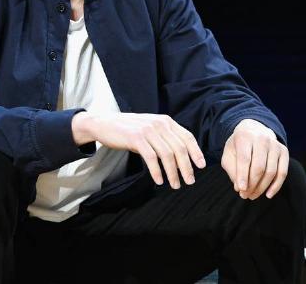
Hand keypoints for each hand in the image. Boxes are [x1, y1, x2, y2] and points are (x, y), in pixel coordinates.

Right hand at [77, 112, 205, 188]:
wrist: (104, 124)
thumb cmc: (129, 129)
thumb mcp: (150, 128)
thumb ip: (165, 137)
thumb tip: (182, 155)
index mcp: (165, 120)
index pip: (187, 137)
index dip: (196, 152)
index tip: (201, 166)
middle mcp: (159, 123)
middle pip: (179, 148)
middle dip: (186, 167)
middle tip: (190, 181)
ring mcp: (147, 130)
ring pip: (167, 155)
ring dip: (173, 172)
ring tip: (175, 184)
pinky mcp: (136, 138)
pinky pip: (151, 158)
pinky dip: (157, 171)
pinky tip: (159, 181)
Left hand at [221, 119, 288, 199]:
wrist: (254, 130)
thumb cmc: (239, 146)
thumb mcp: (229, 154)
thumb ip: (232, 170)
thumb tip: (239, 187)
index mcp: (245, 137)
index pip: (245, 159)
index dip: (242, 175)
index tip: (240, 189)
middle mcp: (262, 138)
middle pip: (259, 167)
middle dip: (252, 185)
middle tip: (245, 195)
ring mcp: (275, 144)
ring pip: (271, 171)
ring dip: (262, 187)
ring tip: (252, 196)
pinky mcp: (284, 151)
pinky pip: (282, 172)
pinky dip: (276, 186)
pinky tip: (268, 194)